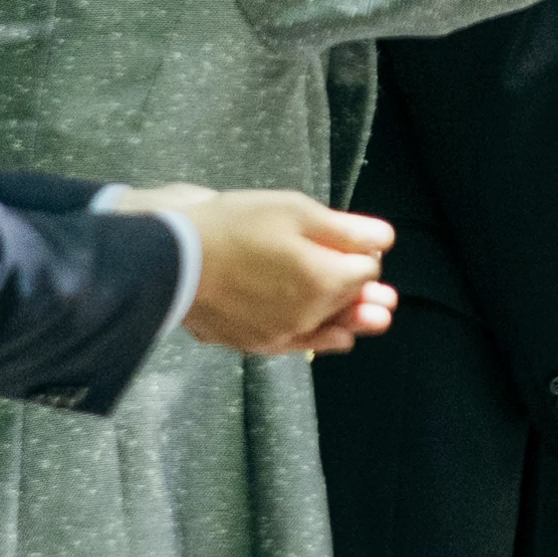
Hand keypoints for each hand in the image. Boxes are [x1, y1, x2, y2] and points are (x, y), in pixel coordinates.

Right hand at [148, 189, 397, 356]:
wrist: (173, 260)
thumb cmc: (237, 226)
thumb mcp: (297, 212)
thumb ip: (347, 230)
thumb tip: (384, 242)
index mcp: (326, 281)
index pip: (367, 272)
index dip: (364, 254)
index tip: (354, 243)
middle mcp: (309, 316)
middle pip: (351, 304)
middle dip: (367, 295)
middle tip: (384, 297)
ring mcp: (280, 335)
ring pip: (328, 329)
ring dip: (351, 321)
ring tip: (372, 318)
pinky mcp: (253, 344)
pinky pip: (298, 344)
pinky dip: (319, 338)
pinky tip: (336, 338)